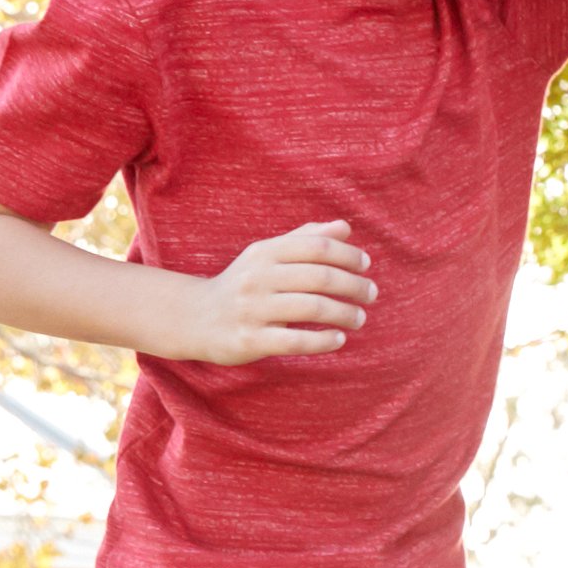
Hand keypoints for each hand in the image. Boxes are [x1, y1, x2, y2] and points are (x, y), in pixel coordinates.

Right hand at [172, 219, 371, 363]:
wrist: (196, 318)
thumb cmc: (244, 284)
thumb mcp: (268, 256)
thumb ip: (306, 239)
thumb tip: (345, 227)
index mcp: (264, 252)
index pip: (316, 246)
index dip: (347, 254)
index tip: (366, 266)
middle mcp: (257, 277)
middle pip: (320, 277)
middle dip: (354, 285)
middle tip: (371, 294)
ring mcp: (252, 309)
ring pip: (312, 307)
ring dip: (345, 313)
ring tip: (359, 318)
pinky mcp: (249, 339)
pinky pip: (295, 340)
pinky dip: (323, 340)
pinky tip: (339, 339)